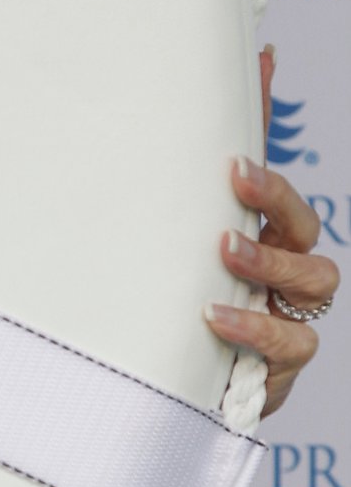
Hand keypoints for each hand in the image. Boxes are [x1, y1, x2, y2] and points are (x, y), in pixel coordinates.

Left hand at [207, 47, 335, 417]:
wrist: (179, 390)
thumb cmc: (183, 309)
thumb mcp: (170, 247)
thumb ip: (178, 185)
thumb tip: (183, 103)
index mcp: (259, 234)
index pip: (271, 181)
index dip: (267, 135)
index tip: (249, 96)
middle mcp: (284, 268)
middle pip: (305, 224)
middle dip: (275, 198)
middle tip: (236, 178)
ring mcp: (290, 314)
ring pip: (315, 278)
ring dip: (269, 260)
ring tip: (223, 252)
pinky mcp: (283, 365)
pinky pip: (290, 343)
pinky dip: (254, 327)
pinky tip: (214, 317)